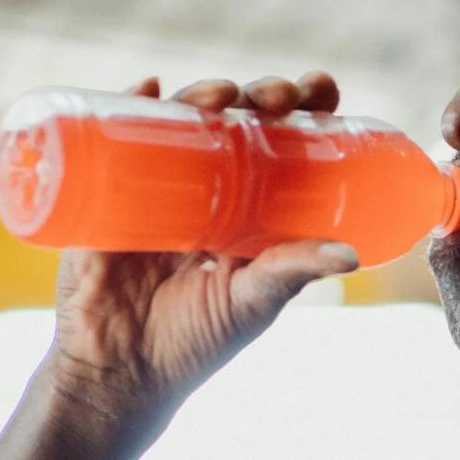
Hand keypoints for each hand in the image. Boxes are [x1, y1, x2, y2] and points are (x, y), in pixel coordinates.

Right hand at [46, 71, 357, 437]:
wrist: (118, 373)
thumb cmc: (191, 344)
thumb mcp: (251, 304)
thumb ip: (293, 273)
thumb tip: (351, 255)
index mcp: (247, 213)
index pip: (281, 147)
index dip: (301, 112)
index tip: (321, 89)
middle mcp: (205, 192)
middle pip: (235, 124)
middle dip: (260, 96)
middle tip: (279, 95)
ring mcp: (155, 187)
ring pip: (182, 123)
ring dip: (203, 94)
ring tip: (222, 95)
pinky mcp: (108, 193)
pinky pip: (116, 137)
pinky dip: (129, 103)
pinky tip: (147, 86)